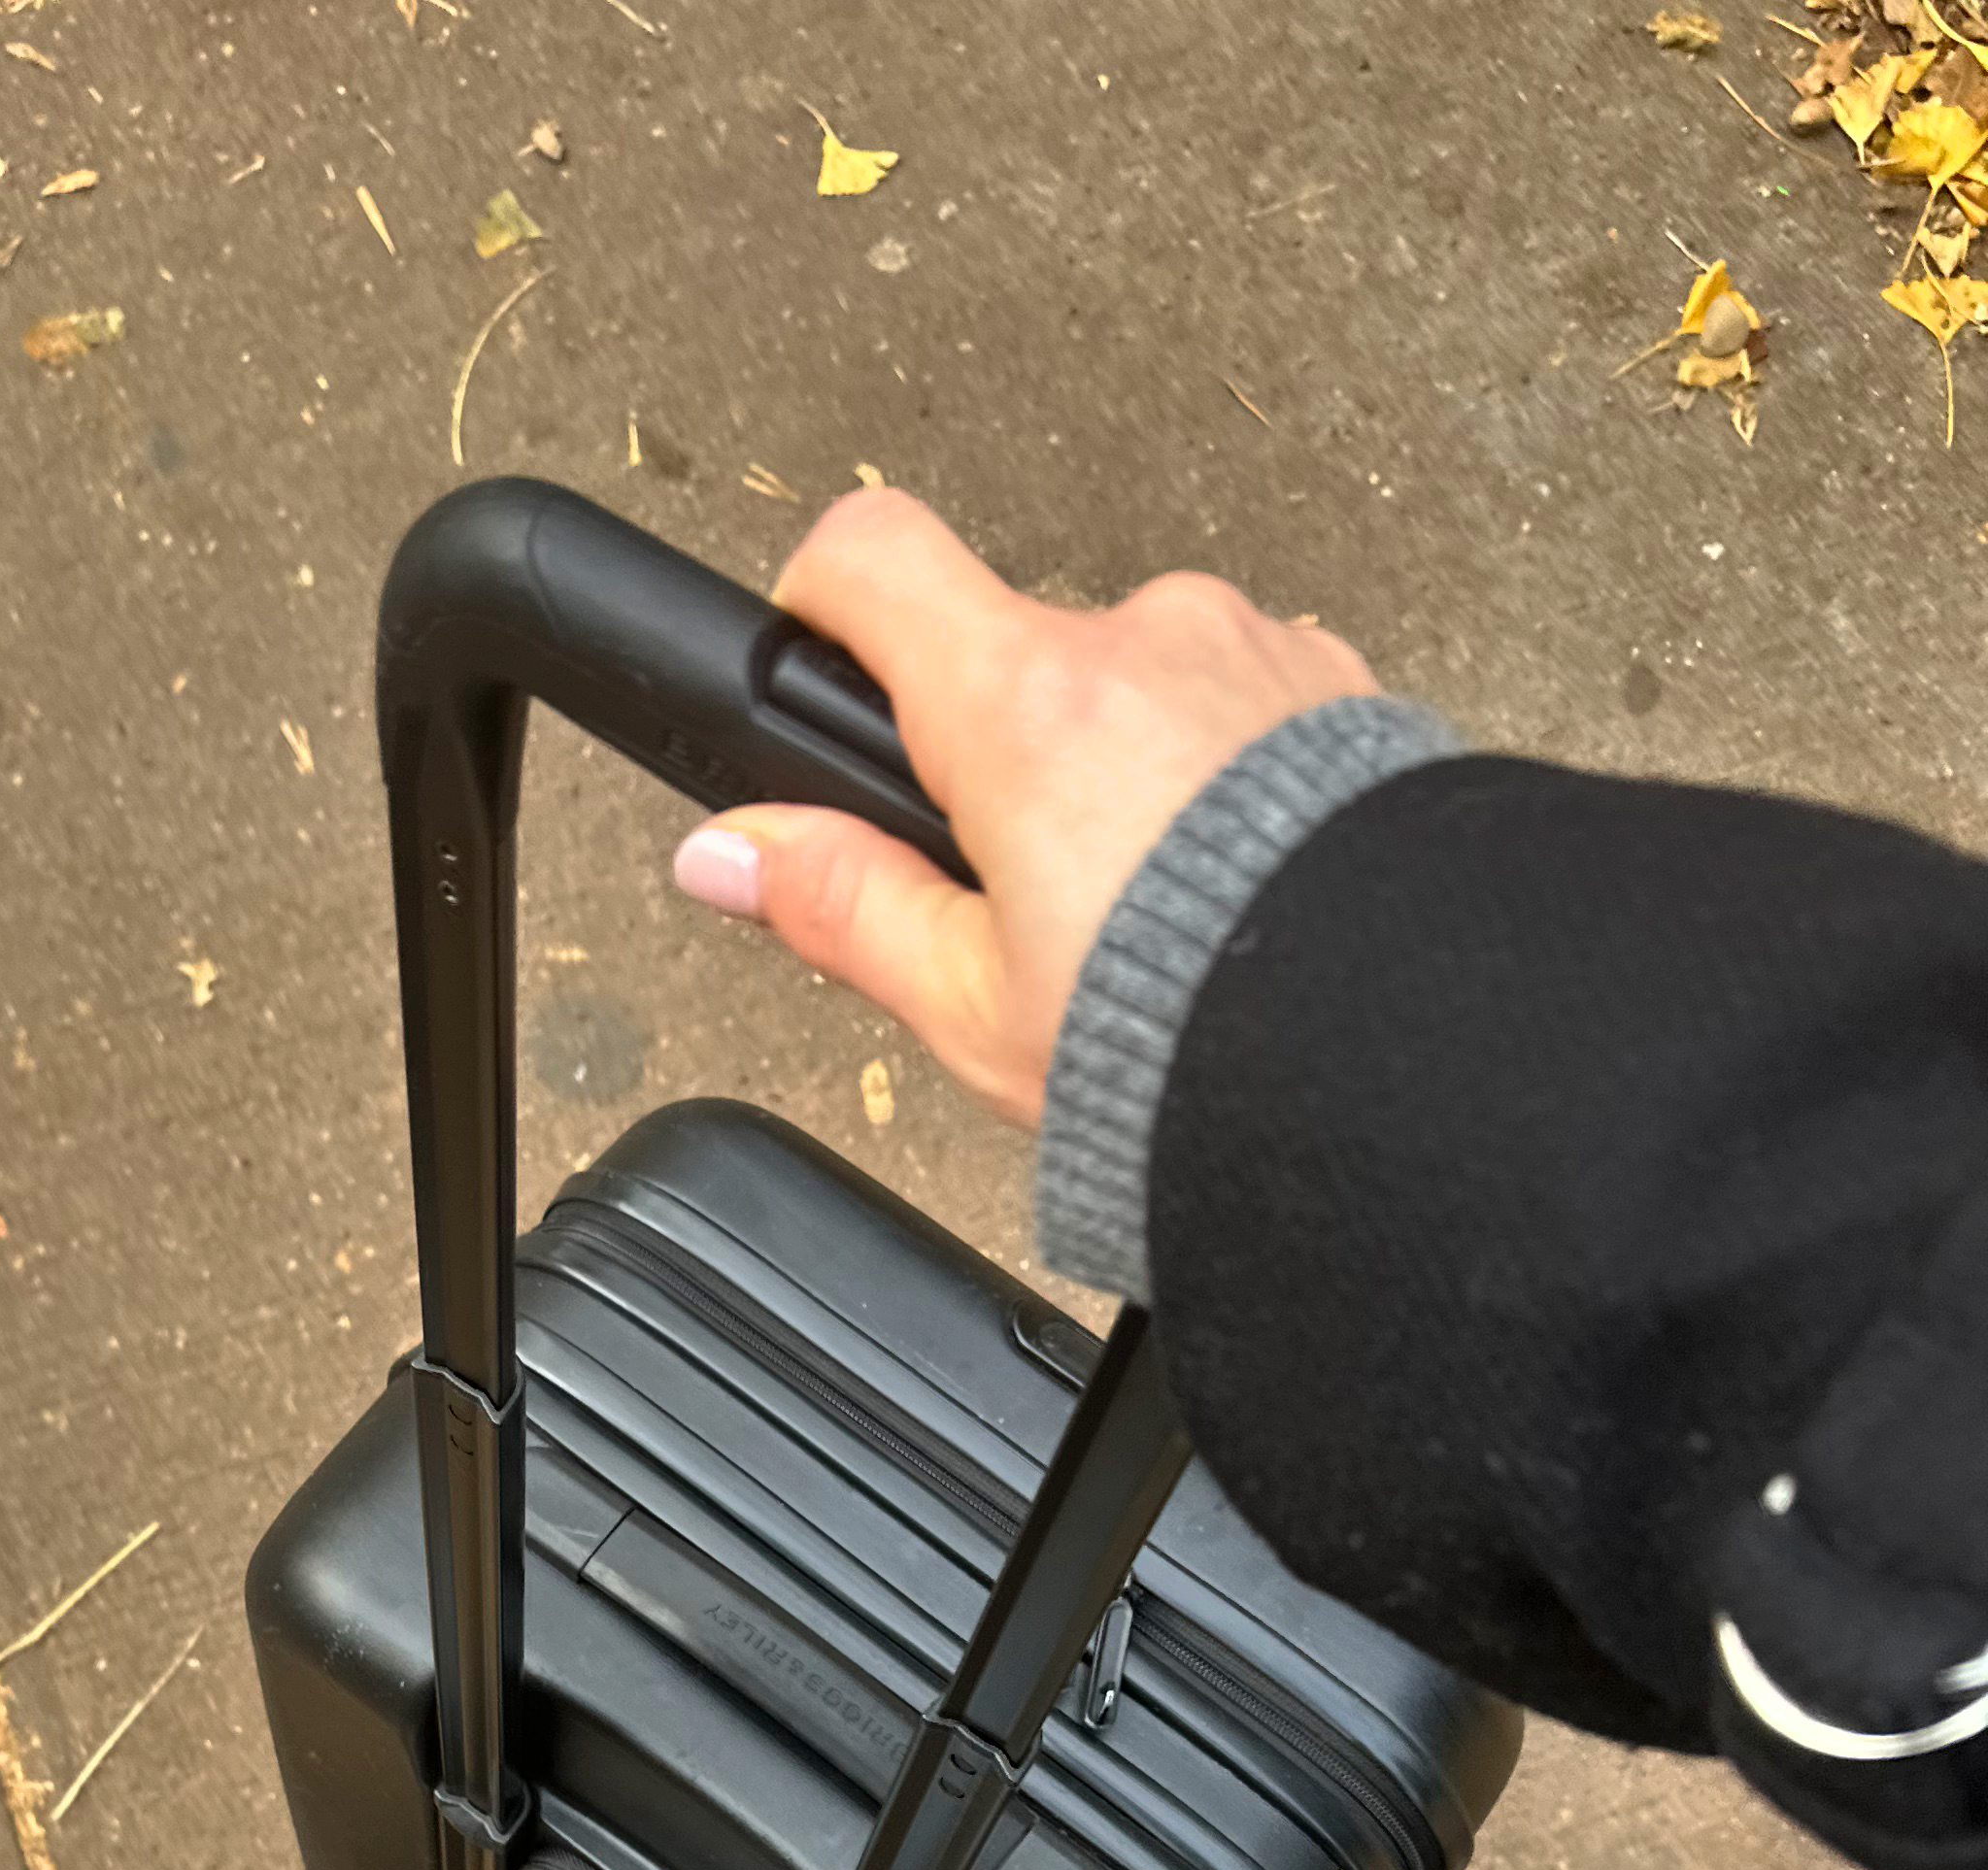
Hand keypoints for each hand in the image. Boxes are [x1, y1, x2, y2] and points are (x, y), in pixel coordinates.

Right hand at [672, 489, 1377, 1129]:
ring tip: (1156, 914)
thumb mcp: (975, 1009)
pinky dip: (1221, 777)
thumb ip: (843, 910)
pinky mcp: (1335, 683)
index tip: (825, 667)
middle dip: (1006, 758)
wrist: (1406, 1052)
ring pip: (1136, 684)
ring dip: (1126, 770)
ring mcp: (1250, 649)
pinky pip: (1240, 704)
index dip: (824, 601)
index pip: (873, 556)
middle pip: (1014, 652)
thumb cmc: (1194, 1042)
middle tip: (1033, 903)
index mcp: (1025, 709)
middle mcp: (1140, 641)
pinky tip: (1241, 888)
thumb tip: (725, 853)